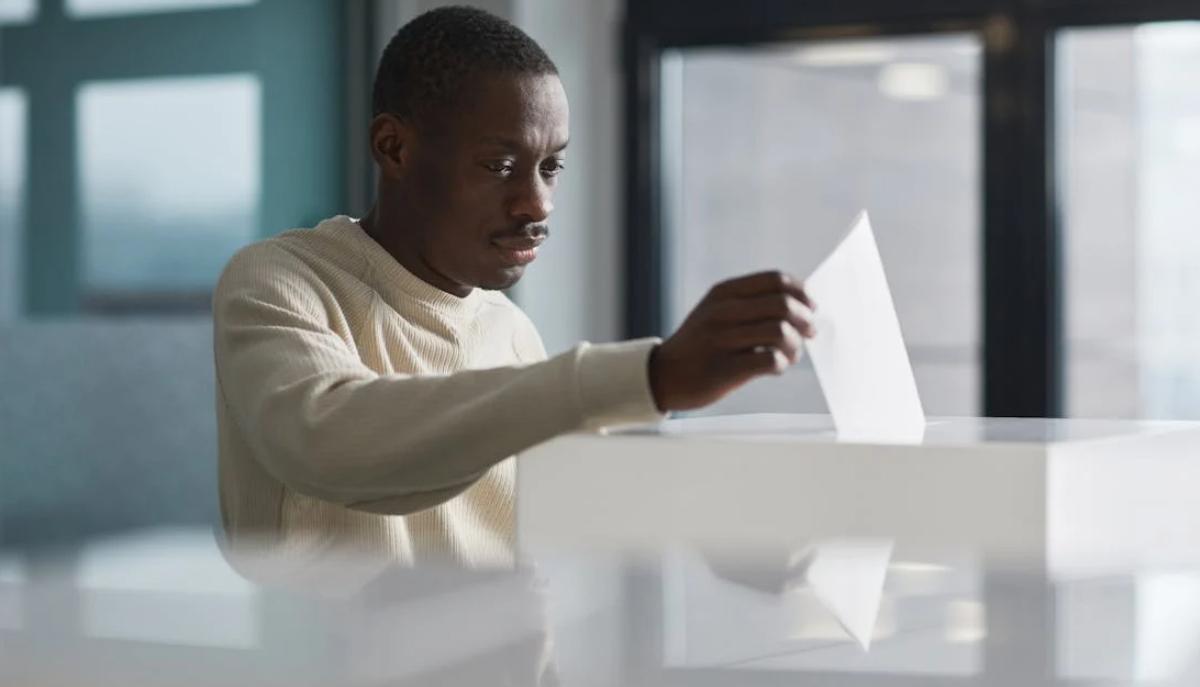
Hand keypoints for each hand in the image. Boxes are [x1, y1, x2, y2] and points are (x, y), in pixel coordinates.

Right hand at [649, 270, 815, 411]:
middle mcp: (722, 312)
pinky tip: (775, 367)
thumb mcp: (716, 311)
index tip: (810, 306)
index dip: (801, 292)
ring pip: (780, 332)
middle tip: (809, 332)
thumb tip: (800, 305)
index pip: (775, 280)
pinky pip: (770, 361)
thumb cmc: (699, 345)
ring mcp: (721, 340)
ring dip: (795, 345)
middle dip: (805, 320)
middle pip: (783, 305)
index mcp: (723, 293)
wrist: (663, 375)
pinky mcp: (724, 369)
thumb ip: (751, 304)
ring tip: (790, 353)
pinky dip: (781, 364)